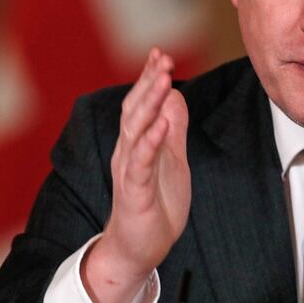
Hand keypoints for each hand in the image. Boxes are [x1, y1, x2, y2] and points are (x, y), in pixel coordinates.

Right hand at [82, 48, 190, 302]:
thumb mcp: (171, 160)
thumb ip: (172, 129)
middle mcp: (127, 152)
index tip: (160, 54)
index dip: (149, 78)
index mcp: (136, 143)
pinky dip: (152, 140)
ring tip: (163, 79)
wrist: (140, 248)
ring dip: (149, 103)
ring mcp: (129, 170)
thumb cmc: (155, 203)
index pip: (140, 104)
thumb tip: (176, 97)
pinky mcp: (135, 191)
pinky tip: (162, 123)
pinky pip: (141, 161)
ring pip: (135, 130)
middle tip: (162, 58)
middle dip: (149, 82)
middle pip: (135, 110)